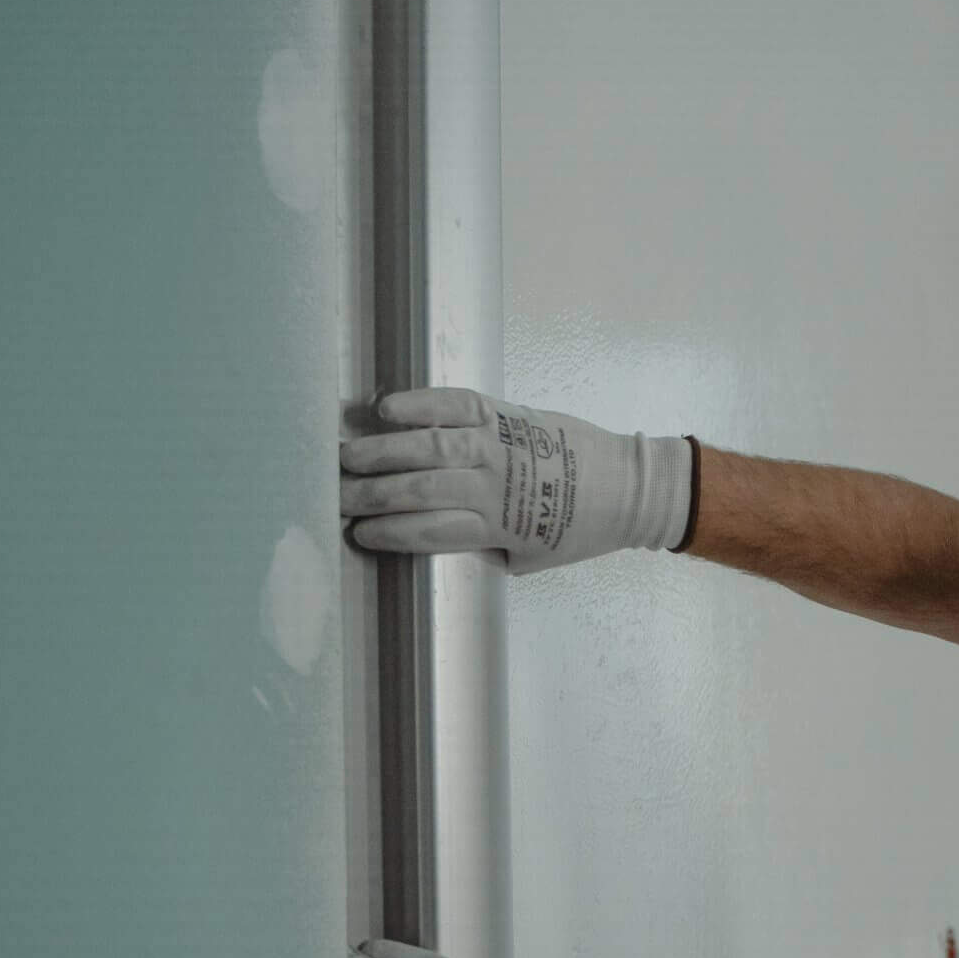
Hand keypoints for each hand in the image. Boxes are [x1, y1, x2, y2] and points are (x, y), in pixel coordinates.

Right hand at [339, 388, 694, 569]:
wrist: (627, 486)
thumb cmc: (576, 528)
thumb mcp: (529, 555)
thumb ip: (481, 547)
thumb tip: (429, 538)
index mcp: (498, 524)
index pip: (429, 530)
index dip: (389, 532)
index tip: (356, 533)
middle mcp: (494, 481)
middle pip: (419, 489)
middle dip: (370, 494)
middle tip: (331, 495)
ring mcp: (499, 442)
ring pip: (428, 446)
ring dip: (381, 452)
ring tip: (344, 456)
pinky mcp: (507, 411)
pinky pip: (455, 403)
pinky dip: (420, 402)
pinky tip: (385, 408)